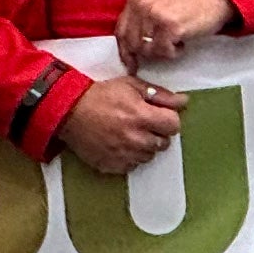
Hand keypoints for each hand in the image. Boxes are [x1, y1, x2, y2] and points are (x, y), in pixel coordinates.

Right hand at [57, 75, 188, 176]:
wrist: (70, 112)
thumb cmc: (101, 95)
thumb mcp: (131, 86)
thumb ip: (160, 95)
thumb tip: (183, 101)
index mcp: (142, 116)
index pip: (174, 126)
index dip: (168, 119)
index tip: (159, 116)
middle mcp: (136, 139)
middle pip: (163, 143)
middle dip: (157, 133)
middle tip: (143, 123)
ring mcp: (124, 155)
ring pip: (149, 156)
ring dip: (144, 146)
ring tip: (130, 133)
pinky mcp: (113, 166)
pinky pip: (132, 166)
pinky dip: (130, 157)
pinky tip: (120, 144)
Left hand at [112, 0, 235, 71]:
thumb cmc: (188, 3)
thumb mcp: (157, 4)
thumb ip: (140, 21)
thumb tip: (128, 51)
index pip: (120, 31)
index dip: (125, 51)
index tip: (131, 64)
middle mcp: (142, 4)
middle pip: (132, 43)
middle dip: (147, 53)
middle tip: (164, 48)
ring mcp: (155, 15)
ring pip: (147, 50)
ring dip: (162, 52)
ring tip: (175, 40)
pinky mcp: (170, 26)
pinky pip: (164, 51)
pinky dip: (175, 52)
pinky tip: (183, 41)